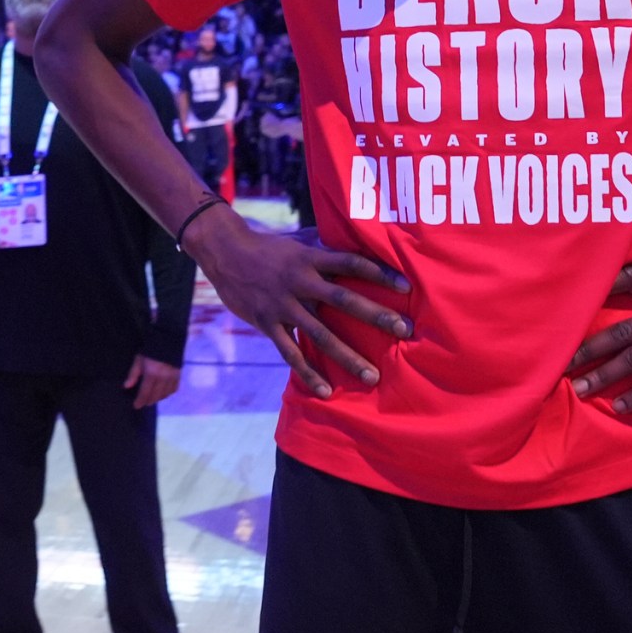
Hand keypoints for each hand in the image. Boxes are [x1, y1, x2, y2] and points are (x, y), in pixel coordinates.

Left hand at [124, 354, 181, 408]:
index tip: (136, 406)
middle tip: (143, 403)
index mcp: (151, 374)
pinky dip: (168, 393)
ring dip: (158, 398)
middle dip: (148, 401)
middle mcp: (163, 378)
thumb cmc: (149, 351)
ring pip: (165, 394)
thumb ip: (133, 374)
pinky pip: (174, 389)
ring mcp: (172, 377)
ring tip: (152, 399)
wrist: (167, 341)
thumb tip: (126, 387)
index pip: (145, 392)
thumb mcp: (138, 360)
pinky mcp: (178, 375)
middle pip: (155, 395)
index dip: (140, 401)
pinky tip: (163, 393)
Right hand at [184, 204, 410, 397]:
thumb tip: (359, 244)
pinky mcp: (267, 323)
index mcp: (310, 258)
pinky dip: (308, 373)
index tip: (407, 286)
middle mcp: (299, 281)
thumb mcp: (298, 241)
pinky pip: (290, 352)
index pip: (351, 263)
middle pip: (343, 299)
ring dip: (347, 356)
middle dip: (375, 315)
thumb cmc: (268, 247)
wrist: (224, 253)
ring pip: (320, 334)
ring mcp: (283, 305)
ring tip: (372, 375)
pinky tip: (325, 391)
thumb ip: (326, 247)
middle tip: (404, 330)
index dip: (379, 273)